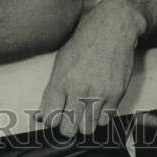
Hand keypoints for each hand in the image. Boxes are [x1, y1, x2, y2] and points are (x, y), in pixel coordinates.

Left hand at [39, 0, 145, 137]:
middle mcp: (78, 89)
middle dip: (67, 127)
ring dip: (85, 123)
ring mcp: (98, 93)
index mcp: (61, 80)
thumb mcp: (61, 61)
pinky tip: (98, 103)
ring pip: (88, 129)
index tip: (55, 116)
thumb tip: (40, 117)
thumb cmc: (84, 41)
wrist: (112, 27)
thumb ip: (51, 90)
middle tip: (70, 116)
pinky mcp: (116, 94)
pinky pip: (106, 120)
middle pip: (68, 130)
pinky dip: (101, 116)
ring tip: (85, 111)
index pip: (50, 117)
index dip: (51, 120)